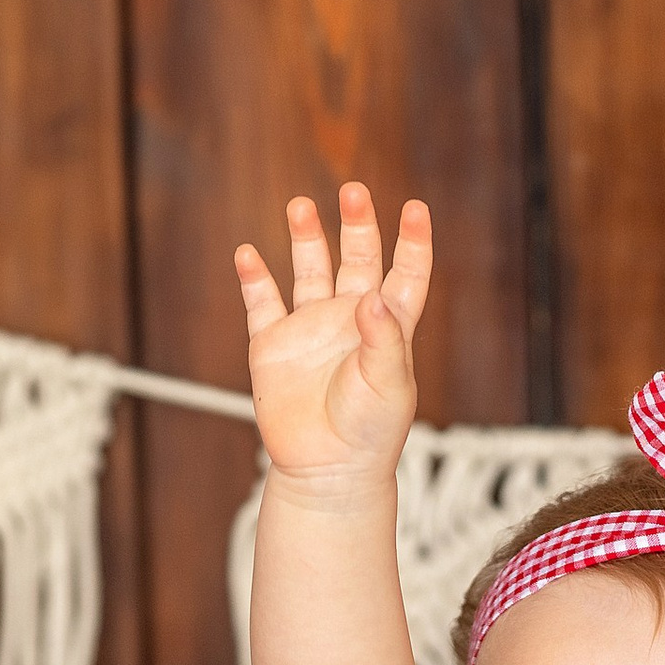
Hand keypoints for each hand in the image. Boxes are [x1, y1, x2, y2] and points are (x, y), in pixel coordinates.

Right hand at [237, 183, 433, 495]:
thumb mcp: (389, 385)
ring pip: (309, 270)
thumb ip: (384, 338)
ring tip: (301, 206)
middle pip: (357, 259)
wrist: (327, 472)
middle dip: (357, 225)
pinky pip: (261, 303)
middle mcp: (349, 321)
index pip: (405, 276)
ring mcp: (310, 329)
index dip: (412, 243)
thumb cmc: (369, 433)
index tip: (416, 209)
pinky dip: (254, 278)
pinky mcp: (272, 346)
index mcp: (387, 329)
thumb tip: (370, 294)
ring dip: (306, 237)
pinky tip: (248, 254)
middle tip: (354, 191)